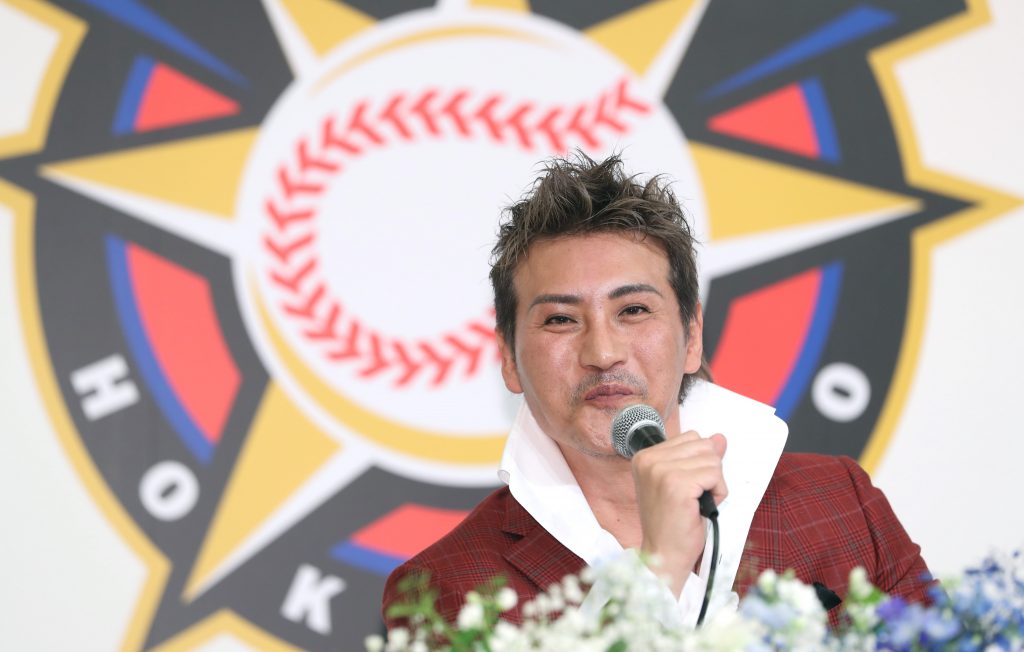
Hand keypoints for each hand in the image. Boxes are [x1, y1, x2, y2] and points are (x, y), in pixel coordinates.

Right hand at [631, 431, 726, 595]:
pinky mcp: (677, 484)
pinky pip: (715, 475)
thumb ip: (700, 457)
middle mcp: (649, 460)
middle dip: (709, 472)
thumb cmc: (672, 524)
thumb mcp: (684, 483)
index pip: (691, 437)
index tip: (685, 487)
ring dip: (714, 484)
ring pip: (712, 460)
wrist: (664, 555)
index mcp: (645, 456)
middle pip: (704, 445)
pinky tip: (701, 508)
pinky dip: (718, 493)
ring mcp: (662, 471)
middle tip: (694, 497)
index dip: (699, 463)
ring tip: (697, 503)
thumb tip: (719, 438)